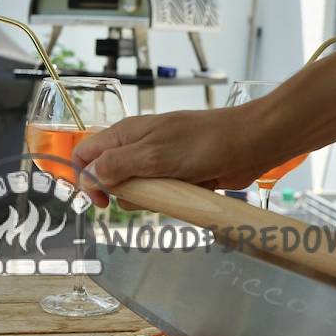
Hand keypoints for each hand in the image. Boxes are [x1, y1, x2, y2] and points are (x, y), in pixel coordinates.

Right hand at [72, 106, 269, 207]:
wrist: (250, 144)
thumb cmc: (206, 142)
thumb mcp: (155, 155)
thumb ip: (118, 165)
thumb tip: (89, 177)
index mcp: (126, 134)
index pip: (86, 155)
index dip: (85, 179)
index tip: (102, 200)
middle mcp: (137, 147)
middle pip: (109, 177)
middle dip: (123, 193)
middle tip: (147, 193)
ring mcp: (158, 162)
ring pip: (136, 190)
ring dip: (150, 198)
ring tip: (172, 190)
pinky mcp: (177, 176)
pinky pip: (161, 195)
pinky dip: (171, 199)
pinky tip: (187, 191)